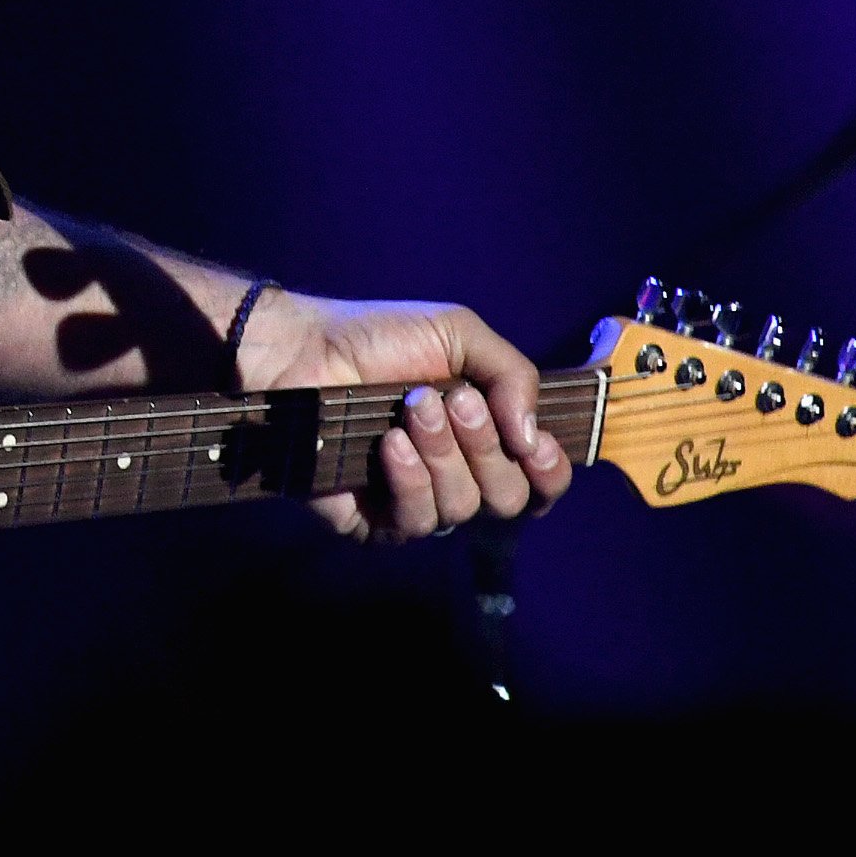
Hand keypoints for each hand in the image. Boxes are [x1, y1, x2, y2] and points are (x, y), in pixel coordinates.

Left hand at [240, 290, 573, 541]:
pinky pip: (415, 522)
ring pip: (462, 508)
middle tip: (453, 400)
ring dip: (444, 453)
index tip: (531, 441)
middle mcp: (460, 477)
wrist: (306, 347)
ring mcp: (418, 502)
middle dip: (484, 446)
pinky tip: (390, 444)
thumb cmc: (381, 338)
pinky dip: (410, 479)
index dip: (549, 470)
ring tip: (411, 409)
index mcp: (487, 439)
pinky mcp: (376, 522)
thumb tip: (535, 438)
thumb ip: (513, 375)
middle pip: (509, 499)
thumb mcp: (459, 334)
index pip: (542, 482)